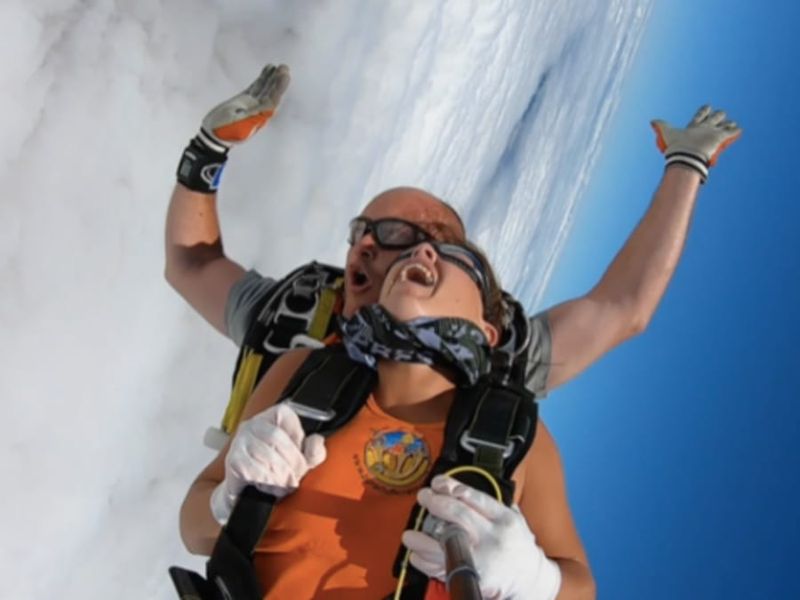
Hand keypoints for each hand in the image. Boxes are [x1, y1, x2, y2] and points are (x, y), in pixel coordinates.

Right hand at [199, 64, 289, 152]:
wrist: (213, 134)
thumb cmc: (225, 132)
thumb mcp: (239, 127)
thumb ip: (253, 118)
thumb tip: (268, 109)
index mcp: (260, 117)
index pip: (273, 101)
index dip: (279, 88)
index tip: (285, 76)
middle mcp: (259, 110)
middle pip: (271, 93)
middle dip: (278, 81)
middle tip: (285, 67)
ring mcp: (252, 104)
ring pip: (265, 89)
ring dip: (272, 78)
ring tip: (280, 66)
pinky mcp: (244, 100)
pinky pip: (256, 87)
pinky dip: (262, 79)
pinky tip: (268, 70)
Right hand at [210, 404, 324, 524]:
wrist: (247, 495)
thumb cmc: (275, 472)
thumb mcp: (300, 460)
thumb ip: (314, 451)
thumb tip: (316, 442)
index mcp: (271, 418)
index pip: (286, 415)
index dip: (298, 438)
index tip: (302, 457)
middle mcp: (253, 424)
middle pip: (277, 437)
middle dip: (292, 462)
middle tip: (296, 478)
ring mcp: (240, 441)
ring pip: (266, 454)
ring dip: (280, 475)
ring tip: (284, 485)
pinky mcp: (233, 460)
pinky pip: (254, 469)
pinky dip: (267, 481)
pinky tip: (270, 488)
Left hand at [402, 475, 560, 599]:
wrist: (532, 579)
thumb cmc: (519, 546)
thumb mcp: (516, 519)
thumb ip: (492, 505)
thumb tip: (460, 488)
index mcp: (504, 519)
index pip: (474, 497)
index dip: (452, 487)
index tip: (437, 483)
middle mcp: (494, 537)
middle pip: (459, 515)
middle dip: (436, 503)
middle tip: (424, 498)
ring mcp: (485, 558)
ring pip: (447, 543)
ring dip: (423, 539)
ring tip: (409, 535)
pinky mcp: (476, 577)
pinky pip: (445, 569)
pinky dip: (427, 563)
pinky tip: (417, 556)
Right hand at [651, 105, 741, 182]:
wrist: (686, 154)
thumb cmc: (676, 146)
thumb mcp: (666, 135)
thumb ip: (660, 127)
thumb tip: (652, 121)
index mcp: (694, 126)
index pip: (701, 114)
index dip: (704, 110)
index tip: (708, 107)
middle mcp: (705, 127)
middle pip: (715, 117)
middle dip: (718, 116)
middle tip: (720, 116)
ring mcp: (714, 132)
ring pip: (726, 124)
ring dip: (729, 125)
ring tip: (731, 125)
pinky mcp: (721, 137)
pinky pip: (733, 132)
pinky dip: (736, 131)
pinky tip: (739, 130)